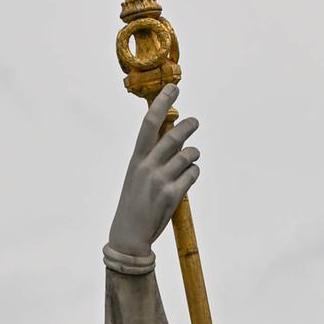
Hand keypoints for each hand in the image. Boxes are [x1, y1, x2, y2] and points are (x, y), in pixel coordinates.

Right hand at [108, 84, 199, 255]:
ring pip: (188, 155)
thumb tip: (175, 138)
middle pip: (174, 136)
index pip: (149, 124)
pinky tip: (187, 179)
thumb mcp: (136, 175)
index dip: (162, 103)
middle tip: (195, 122)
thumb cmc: (135, 203)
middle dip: (188, 126)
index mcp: (136, 159)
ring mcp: (160, 180)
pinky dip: (193, 173)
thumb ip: (152, 157)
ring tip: (191, 158)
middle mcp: (147, 166)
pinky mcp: (172, 195)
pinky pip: (192, 174)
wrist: (129, 234)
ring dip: (194, 154)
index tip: (173, 88)